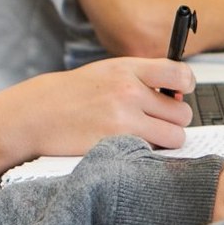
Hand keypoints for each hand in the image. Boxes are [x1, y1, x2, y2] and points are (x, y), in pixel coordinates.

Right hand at [0, 57, 193, 183]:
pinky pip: (152, 154)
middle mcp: (129, 92)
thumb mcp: (108, 73)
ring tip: (145, 136)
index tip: (179, 93)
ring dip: (165, 140)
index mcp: (128, 69)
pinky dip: (148, 154)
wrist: (37, 114)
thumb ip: (142, 78)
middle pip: (182, 112)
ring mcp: (123, 121)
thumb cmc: (74, 94)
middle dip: (173, 120)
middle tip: (156, 122)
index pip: (179, 74)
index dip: (186, 86)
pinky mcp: (116, 146)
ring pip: (174, 137)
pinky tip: (131, 147)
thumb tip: (178, 92)